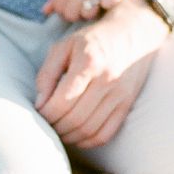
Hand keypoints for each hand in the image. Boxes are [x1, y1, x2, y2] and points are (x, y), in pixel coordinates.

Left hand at [34, 0, 168, 148]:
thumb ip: (48, 73)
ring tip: (58, 130)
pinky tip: (76, 136)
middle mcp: (107, 80)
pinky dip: (87, 142)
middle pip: (75, 118)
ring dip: (69, 136)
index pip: (62, 101)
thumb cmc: (94, 39)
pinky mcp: (127, 105)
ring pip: (89, 130)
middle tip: (46, 123)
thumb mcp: (65, 46)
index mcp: (89, 62)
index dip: (46, 113)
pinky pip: (106, 134)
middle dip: (55, 126)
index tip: (39, 112)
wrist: (134, 32)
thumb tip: (39, 103)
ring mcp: (120, 95)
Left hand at [44, 0, 173, 22]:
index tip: (84, 7)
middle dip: (82, 16)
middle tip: (97, 7)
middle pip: (71, 12)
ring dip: (99, 12)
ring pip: (88, 12)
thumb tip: (45, 11)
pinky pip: (109, 4)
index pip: (59, 6)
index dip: (70, 13)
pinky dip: (114, 5)